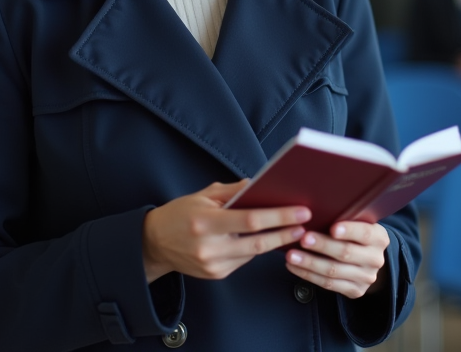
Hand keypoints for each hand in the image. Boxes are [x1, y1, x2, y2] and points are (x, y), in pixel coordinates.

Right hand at [143, 181, 310, 282]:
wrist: (154, 243)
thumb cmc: (179, 214)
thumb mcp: (203, 195)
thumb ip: (233, 191)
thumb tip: (260, 185)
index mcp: (206, 222)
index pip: (251, 220)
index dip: (278, 217)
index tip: (299, 211)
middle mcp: (210, 247)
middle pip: (258, 243)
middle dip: (284, 233)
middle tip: (305, 224)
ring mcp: (213, 265)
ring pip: (253, 254)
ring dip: (273, 242)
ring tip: (291, 230)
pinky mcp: (216, 275)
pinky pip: (243, 260)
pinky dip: (255, 249)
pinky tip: (264, 240)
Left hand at [284, 221, 389, 298]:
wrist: (367, 260)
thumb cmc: (354, 234)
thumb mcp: (358, 223)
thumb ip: (345, 219)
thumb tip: (314, 211)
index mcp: (379, 238)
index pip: (365, 233)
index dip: (349, 231)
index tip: (332, 228)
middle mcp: (375, 259)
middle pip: (346, 253)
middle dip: (322, 245)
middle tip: (303, 239)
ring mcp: (366, 277)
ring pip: (333, 271)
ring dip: (309, 263)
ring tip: (292, 255)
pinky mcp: (355, 291)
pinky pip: (328, 285)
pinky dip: (308, 275)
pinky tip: (294, 267)